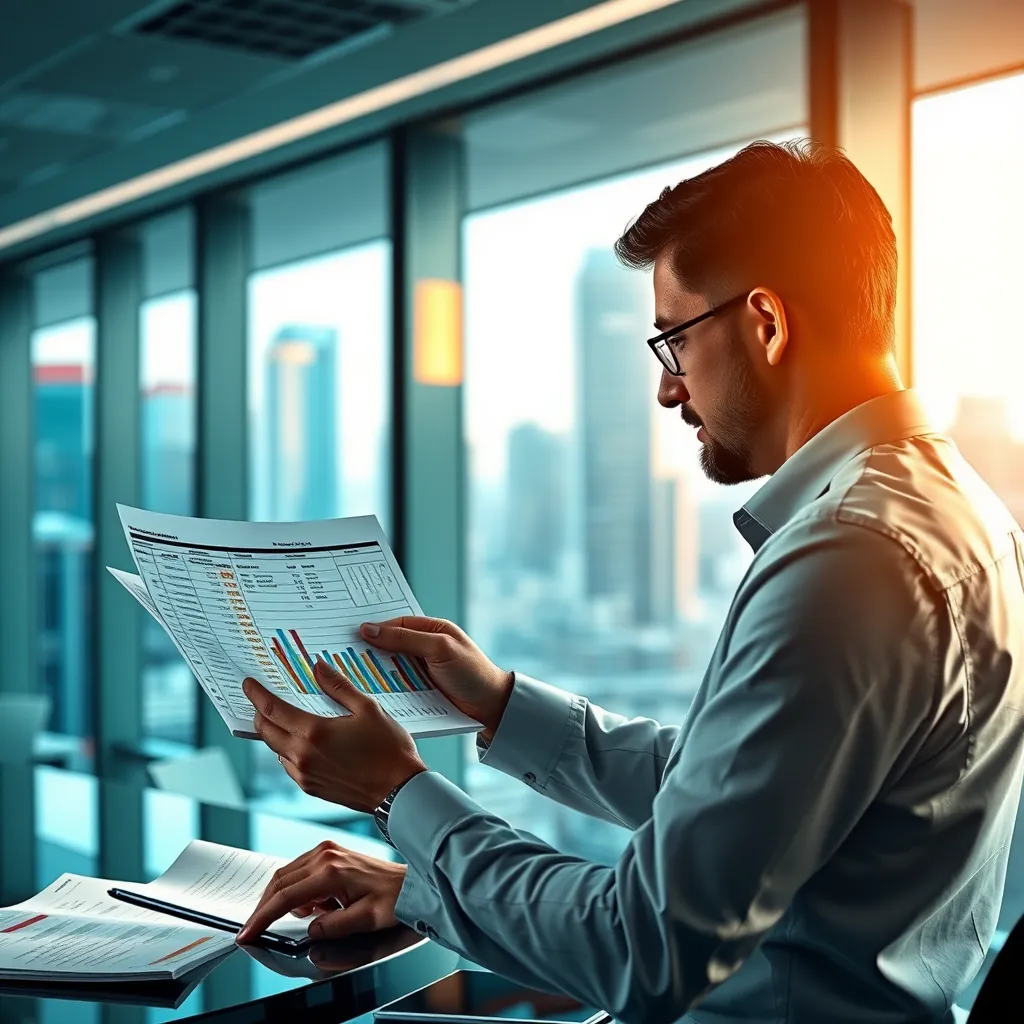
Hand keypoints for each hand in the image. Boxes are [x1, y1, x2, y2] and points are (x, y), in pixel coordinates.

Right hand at [236, 841, 405, 944]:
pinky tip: (311, 906)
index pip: (285, 896)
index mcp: (331, 871)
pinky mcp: (329, 852)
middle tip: (254, 930)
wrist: (409, 882)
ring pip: (286, 874)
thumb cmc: (392, 899)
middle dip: (264, 907)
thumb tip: (310, 930)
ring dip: (280, 898)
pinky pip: (299, 870)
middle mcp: (325, 855)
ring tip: (299, 919)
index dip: (262, 917)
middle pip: (279, 881)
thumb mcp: (366, 919)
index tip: (247, 933)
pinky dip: (295, 889)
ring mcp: (326, 850)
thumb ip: (334, 926)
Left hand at [242, 660, 427, 812]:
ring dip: (273, 732)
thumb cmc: (389, 750)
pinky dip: (286, 751)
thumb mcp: (368, 708)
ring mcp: (305, 774)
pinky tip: (301, 742)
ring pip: (275, 749)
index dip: (257, 694)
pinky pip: (288, 765)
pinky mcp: (311, 788)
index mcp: (314, 732)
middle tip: (262, 699)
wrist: (398, 791)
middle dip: (259, 712)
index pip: (272, 709)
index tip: (249, 684)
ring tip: (283, 718)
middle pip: (266, 730)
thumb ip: (339, 687)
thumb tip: (319, 668)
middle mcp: (302, 755)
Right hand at [359, 617, 513, 740]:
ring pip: (391, 668)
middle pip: (390, 646)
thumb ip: (406, 639)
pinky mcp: (420, 691)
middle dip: (369, 650)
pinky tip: (366, 692)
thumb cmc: (472, 672)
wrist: (493, 708)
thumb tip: (369, 630)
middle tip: (340, 653)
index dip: (375, 628)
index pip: (397, 624)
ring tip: (347, 674)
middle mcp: (425, 648)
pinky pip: (397, 686)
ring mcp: (422, 670)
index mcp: (432, 630)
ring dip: (373, 672)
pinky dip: (384, 688)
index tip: (348, 634)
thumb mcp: (439, 649)